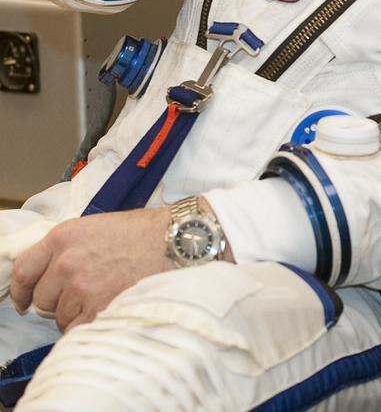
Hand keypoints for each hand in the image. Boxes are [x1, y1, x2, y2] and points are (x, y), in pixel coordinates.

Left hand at [8, 210, 173, 330]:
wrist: (180, 240)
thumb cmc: (148, 231)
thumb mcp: (100, 226)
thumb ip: (71, 247)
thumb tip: (54, 273)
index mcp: (64, 237)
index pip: (24, 270)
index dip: (23, 289)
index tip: (26, 299)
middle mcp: (67, 262)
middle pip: (42, 298)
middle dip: (59, 300)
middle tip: (85, 293)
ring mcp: (81, 287)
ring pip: (61, 316)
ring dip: (77, 313)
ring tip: (106, 297)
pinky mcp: (98, 308)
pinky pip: (78, 329)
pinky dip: (90, 325)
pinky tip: (109, 310)